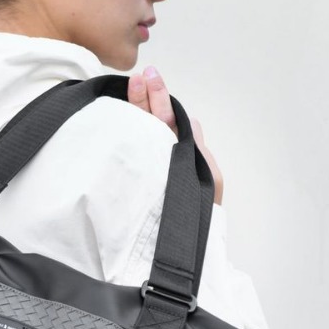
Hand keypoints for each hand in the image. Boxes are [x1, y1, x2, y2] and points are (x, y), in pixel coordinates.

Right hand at [128, 68, 223, 205]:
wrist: (186, 251)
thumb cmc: (201, 218)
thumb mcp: (207, 178)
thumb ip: (198, 149)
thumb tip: (192, 120)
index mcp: (179, 154)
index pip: (167, 120)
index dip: (159, 99)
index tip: (149, 77)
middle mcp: (162, 159)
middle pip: (153, 122)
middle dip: (146, 98)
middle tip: (139, 76)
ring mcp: (149, 171)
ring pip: (143, 135)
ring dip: (139, 110)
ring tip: (135, 85)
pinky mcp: (136, 185)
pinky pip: (133, 157)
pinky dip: (128, 136)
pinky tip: (120, 118)